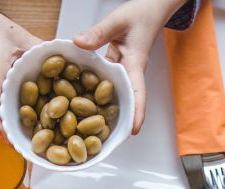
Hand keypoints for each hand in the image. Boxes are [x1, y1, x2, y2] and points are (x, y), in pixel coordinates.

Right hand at [0, 0, 39, 136]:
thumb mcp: (20, 35)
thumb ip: (42, 52)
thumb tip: (67, 63)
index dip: (5, 128)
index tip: (17, 143)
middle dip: (14, 129)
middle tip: (34, 141)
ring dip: (9, 120)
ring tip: (30, 128)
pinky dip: (2, 110)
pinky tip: (16, 109)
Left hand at [74, 0, 184, 133]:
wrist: (150, 9)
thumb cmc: (141, 14)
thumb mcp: (118, 21)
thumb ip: (98, 32)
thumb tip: (78, 43)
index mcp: (134, 64)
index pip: (138, 93)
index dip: (136, 112)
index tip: (133, 130)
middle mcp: (128, 73)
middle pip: (124, 101)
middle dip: (115, 121)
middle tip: (102, 140)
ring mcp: (120, 71)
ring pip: (112, 95)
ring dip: (101, 109)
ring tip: (85, 128)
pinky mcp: (112, 67)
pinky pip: (102, 83)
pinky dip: (91, 91)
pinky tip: (74, 98)